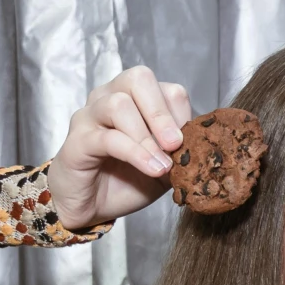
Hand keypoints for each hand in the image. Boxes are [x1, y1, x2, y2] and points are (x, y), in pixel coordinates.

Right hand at [50, 66, 191, 231]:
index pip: (165, 88)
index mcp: (136, 99)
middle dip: (162, 112)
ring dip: (148, 137)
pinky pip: (108, 138)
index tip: (190, 143)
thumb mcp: (166, 165)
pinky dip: (136, 154)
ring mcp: (90, 116)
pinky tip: (152, 169)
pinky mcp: (77, 140)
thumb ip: (182, 150)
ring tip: (164, 165)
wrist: (94, 206)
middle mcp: (110, 97)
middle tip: (175, 143)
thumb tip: (207, 144)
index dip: (181, 114)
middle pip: (138, 78)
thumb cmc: (128, 180)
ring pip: (119, 104)